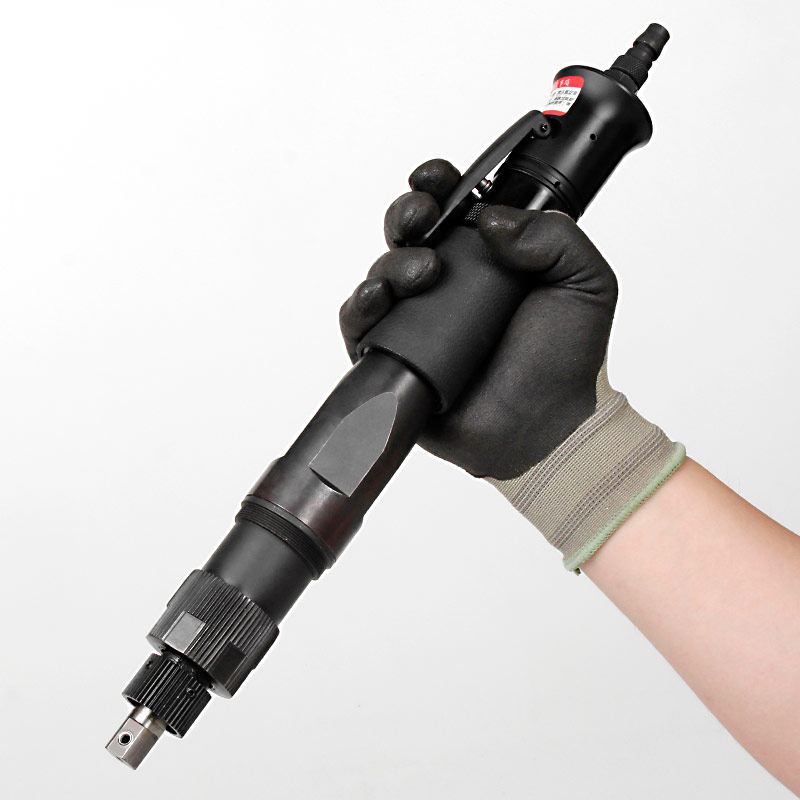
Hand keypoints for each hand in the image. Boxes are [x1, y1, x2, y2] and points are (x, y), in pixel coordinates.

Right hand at [339, 158, 618, 479]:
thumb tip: (490, 217)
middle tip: (423, 219)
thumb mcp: (585, 282)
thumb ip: (554, 236)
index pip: (452, 207)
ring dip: (393, 261)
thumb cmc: (565, 361)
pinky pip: (360, 323)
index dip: (437, 186)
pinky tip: (378, 298)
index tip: (436, 179)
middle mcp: (449, 283)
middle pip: (408, 232)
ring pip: (383, 271)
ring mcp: (418, 319)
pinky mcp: (394, 356)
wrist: (545, 428)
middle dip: (406, 213)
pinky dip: (359, 305)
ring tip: (424, 273)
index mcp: (489, 258)